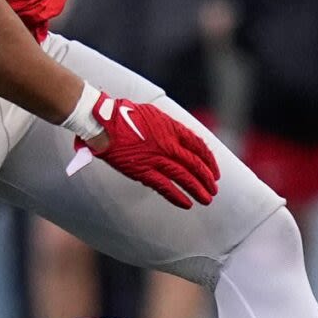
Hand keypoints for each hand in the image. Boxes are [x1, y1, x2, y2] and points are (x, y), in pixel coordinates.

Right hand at [69, 95, 218, 207]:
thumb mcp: (154, 114)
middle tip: (213, 189)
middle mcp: (168, 144)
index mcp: (172, 128)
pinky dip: (178, 196)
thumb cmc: (125, 115)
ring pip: (185, 177)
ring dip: (198, 190)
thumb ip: (169, 127)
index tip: (214, 171)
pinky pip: (165, 187)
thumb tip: (180, 139)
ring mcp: (156, 159)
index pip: (199, 147)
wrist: (103, 122)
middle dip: (207, 179)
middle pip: (196, 164)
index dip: (210, 161)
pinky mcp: (142, 171)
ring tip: (206, 199)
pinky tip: (187, 203)